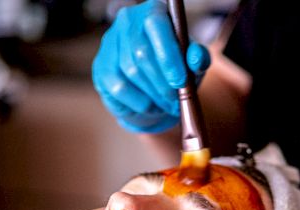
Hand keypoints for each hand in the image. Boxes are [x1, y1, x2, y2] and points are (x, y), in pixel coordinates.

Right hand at [92, 0, 210, 133]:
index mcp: (153, 12)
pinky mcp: (101, 68)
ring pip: (131, 72)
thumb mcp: (191, 65)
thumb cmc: (174, 72)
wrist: (153, 93)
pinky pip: (120, 88)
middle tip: (175, 100)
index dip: (168, 55)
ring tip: (166, 105)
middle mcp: (128, 22)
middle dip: (162, 82)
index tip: (180, 81)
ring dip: (153, 94)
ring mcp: (110, 44)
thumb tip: (196, 58)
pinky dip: (139, 102)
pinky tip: (150, 107)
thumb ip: (198, 59)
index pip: (156, 24)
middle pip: (141, 52)